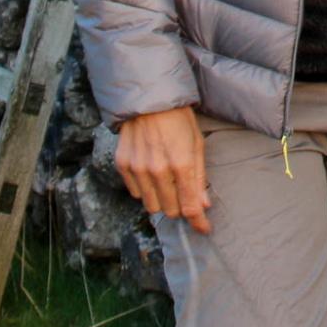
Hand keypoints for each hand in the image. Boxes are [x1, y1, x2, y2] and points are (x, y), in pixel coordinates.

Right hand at [116, 107, 210, 233]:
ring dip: (161, 199)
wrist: (148, 98)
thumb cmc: (178, 119)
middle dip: (179, 206)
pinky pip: (135, 192)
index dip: (198, 222)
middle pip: (170, 210)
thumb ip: (199, 177)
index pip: (189, 206)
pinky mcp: (122, 165)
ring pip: (151, 205)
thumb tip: (203, 205)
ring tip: (166, 181)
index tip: (203, 229)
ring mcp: (137, 168)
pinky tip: (151, 171)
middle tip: (183, 193)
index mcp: (181, 164)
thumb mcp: (197, 144)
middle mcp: (157, 170)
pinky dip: (144, 188)